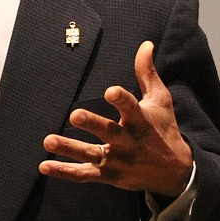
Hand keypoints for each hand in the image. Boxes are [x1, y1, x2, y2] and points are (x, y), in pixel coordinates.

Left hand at [38, 41, 192, 197]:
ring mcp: (118, 161)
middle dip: (92, 124)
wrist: (176, 173)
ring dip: (69, 149)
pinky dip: (64, 171)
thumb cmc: (163, 130)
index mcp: (141, 122)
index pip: (131, 108)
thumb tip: (145, 44)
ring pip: (92, 155)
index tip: (110, 91)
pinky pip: (84, 175)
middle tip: (75, 115)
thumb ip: (146, 74)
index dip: (121, 100)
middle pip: (109, 132)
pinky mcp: (108, 176)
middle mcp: (129, 142)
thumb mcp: (160, 101)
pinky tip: (44, 165)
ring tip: (48, 140)